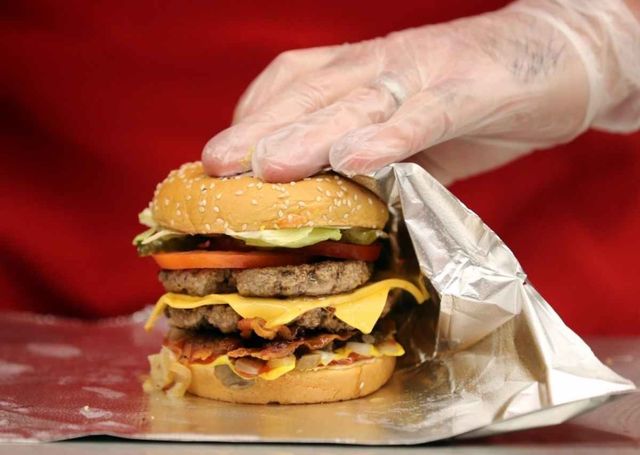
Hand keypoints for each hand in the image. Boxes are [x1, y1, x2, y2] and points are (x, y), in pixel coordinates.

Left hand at [202, 0, 639, 183]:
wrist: (561, 56)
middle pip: (312, 93)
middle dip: (260, 129)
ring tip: (269, 167)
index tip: (217, 163)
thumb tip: (336, 209)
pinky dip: (390, 136)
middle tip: (213, 167)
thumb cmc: (476, 99)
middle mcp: (385, 64)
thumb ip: (374, 163)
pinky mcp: (475, 88)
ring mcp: (428, 72)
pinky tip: (357, 160)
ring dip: (310, 133)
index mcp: (364, 71)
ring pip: (359, 100)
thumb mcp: (412, 134)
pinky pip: (426, 113)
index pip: (294, 84)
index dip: (253, 119)